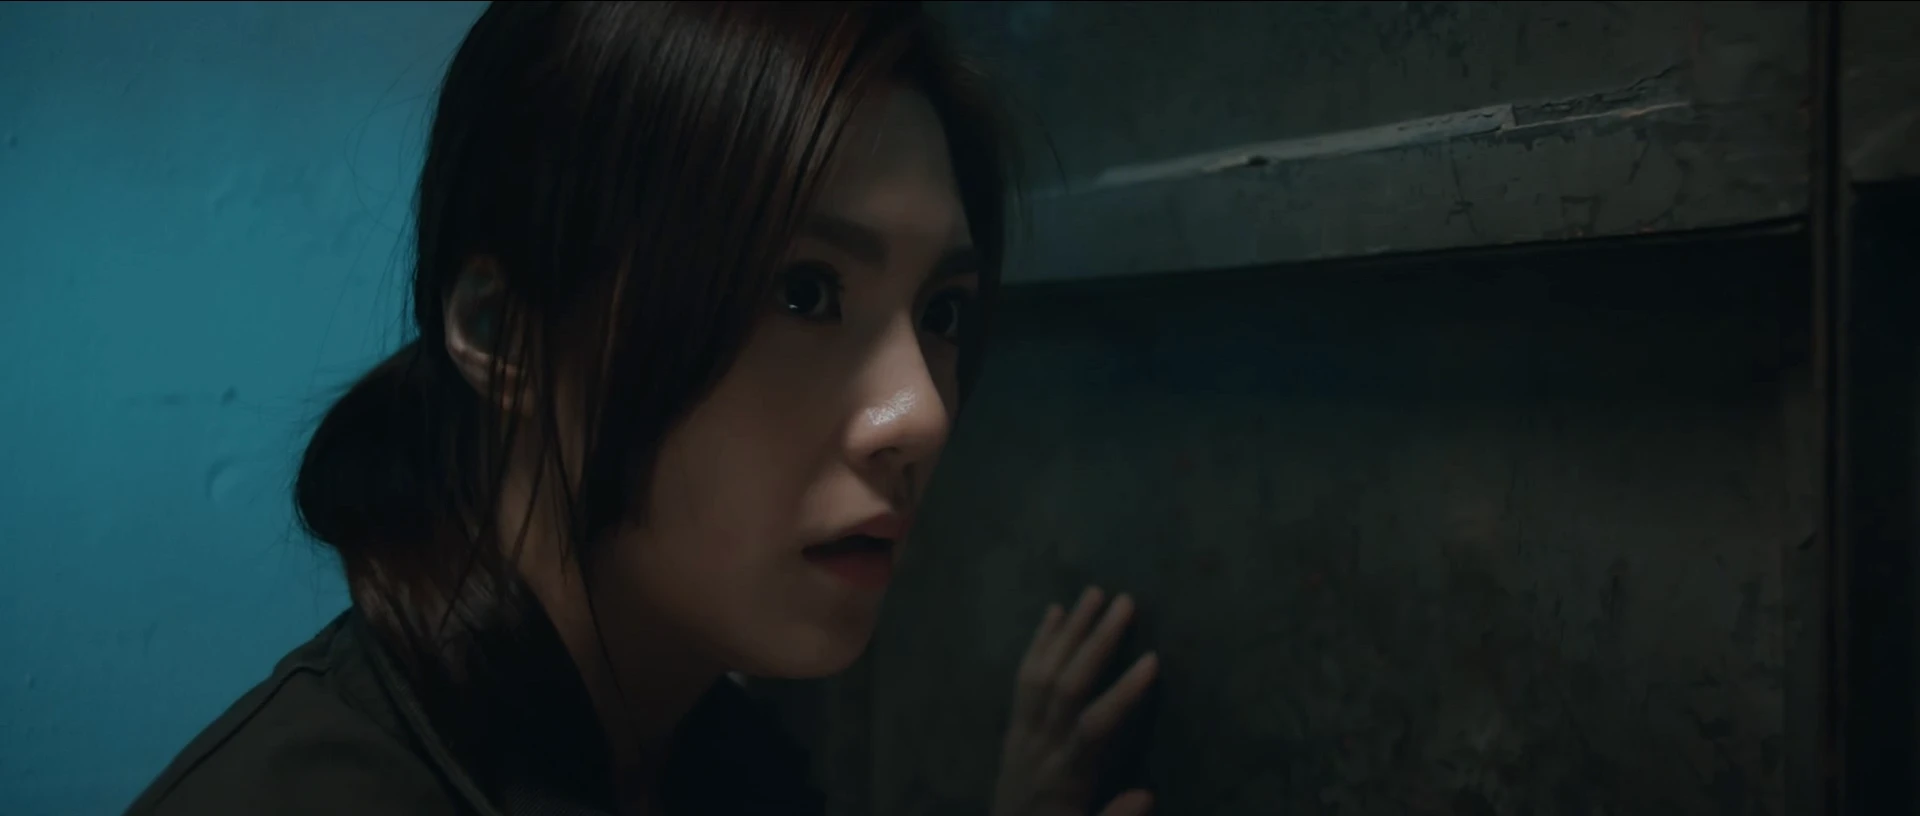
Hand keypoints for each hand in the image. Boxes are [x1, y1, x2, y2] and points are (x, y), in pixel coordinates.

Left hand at [991, 587, 1159, 815]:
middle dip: (1096, 642)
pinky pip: (1021, 679)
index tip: (1153, 660)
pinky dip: (1038, 643)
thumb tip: (1148, 793)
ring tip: (1094, 593)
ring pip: (1042, 673)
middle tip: (1125, 603)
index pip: (1095, 726)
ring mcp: (1021, 734)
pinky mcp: (1011, 728)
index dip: (1123, 693)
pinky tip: (1055, 613)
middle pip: (1066, 686)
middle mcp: (1039, 748)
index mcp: (1065, 777)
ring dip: (1068, 631)